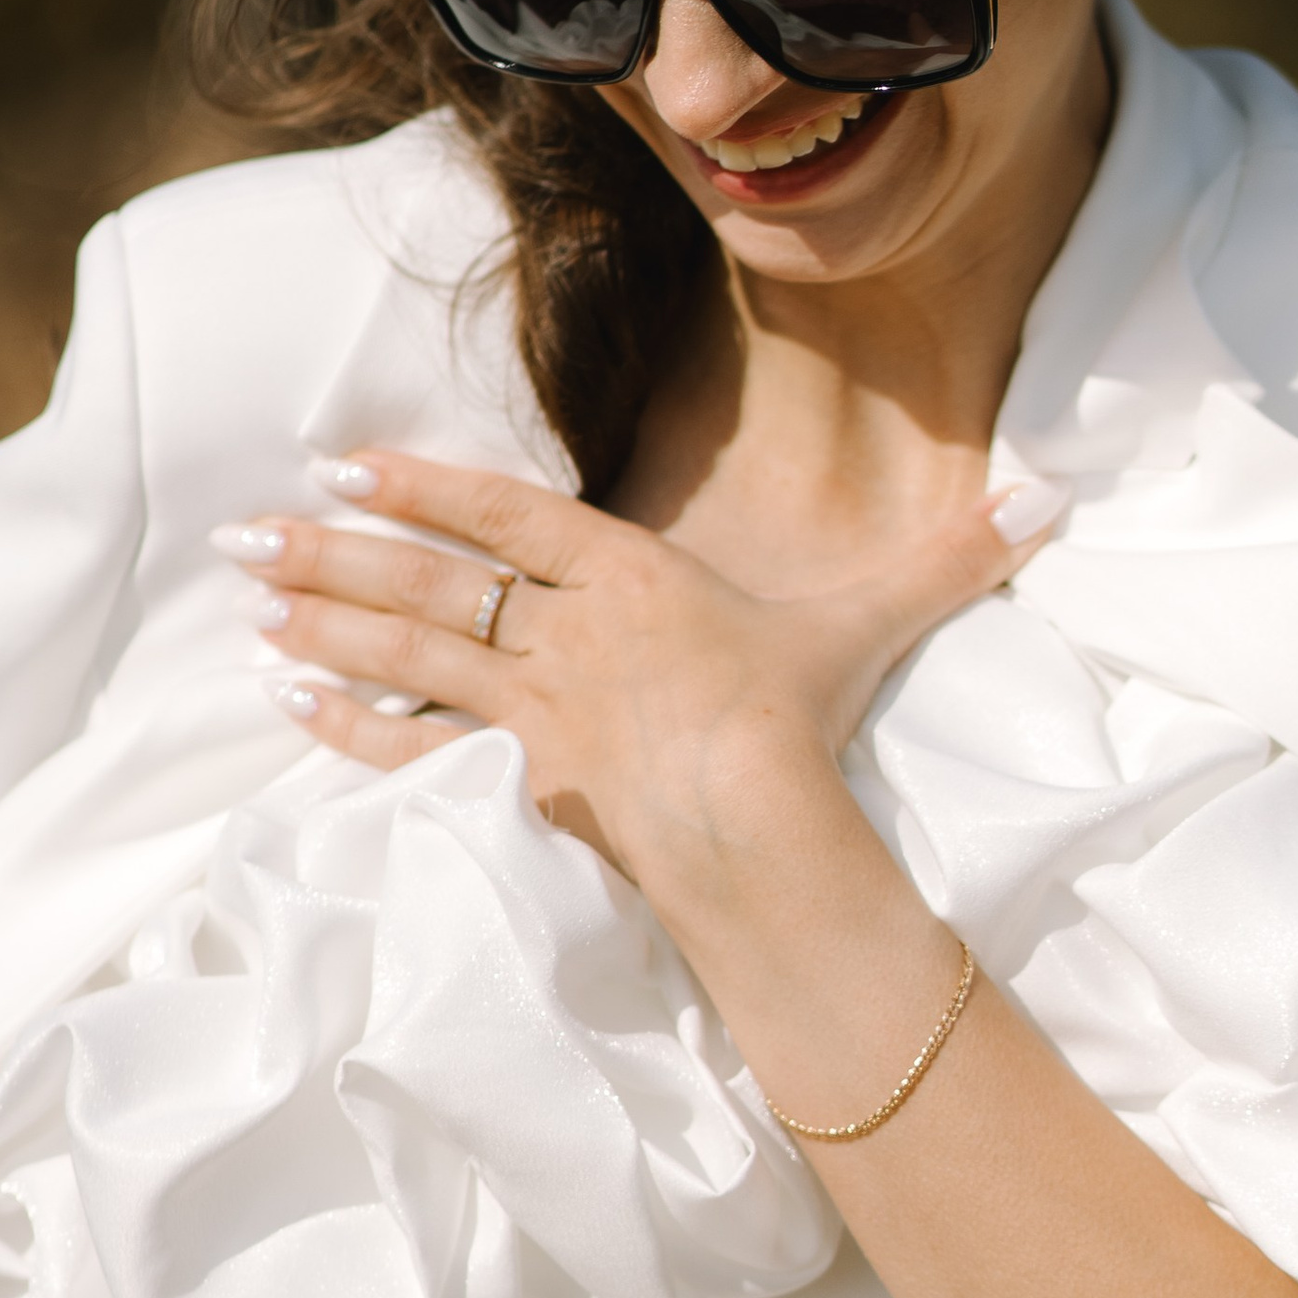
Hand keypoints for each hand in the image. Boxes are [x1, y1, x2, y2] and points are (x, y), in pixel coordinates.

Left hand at [218, 452, 1060, 902]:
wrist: (764, 834)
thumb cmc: (808, 727)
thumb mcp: (871, 626)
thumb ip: (949, 556)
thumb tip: (1056, 495)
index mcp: (629, 577)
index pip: (508, 517)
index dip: (426, 485)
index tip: (346, 462)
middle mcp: (562, 634)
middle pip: (429, 581)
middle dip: (330, 552)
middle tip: (241, 533)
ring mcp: (530, 711)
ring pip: (405, 652)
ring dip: (320, 619)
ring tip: (246, 594)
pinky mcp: (516, 782)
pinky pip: (410, 749)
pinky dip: (346, 722)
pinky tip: (288, 698)